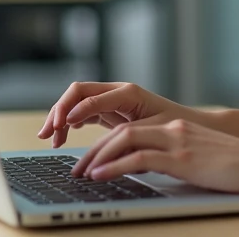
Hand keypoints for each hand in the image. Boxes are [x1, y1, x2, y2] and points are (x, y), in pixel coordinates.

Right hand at [37, 82, 194, 148]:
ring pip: (76, 101)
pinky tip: (62, 137)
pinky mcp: (109, 112)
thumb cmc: (175, 126)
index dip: (73, 110)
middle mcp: (116, 91)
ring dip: (60, 117)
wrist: (190, 126)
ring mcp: (111, 100)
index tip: (62, 128)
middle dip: (58, 110)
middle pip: (77, 92)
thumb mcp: (150, 131)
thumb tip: (102, 147)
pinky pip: (82, 113)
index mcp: (127, 92)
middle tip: (48, 134)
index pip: (90, 95)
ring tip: (51, 139)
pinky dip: (69, 123)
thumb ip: (125, 134)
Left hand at [71, 118, 238, 193]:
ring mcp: (177, 140)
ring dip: (98, 157)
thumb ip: (174, 157)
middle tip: (77, 170)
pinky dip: (116, 166)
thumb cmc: (235, 167)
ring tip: (83, 174)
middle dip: (94, 150)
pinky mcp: (182, 157)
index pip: (130, 128)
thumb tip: (148, 170)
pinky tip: (102, 176)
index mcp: (176, 126)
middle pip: (121, 131)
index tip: (90, 161)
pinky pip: (139, 158)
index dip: (105, 144)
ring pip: (125, 139)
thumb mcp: (199, 157)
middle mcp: (173, 128)